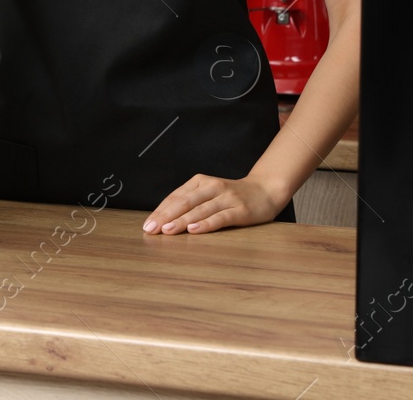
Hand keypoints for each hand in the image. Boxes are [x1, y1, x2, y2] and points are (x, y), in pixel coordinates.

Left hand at [142, 172, 290, 234]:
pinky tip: (194, 230)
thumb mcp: (208, 193)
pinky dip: (206, 224)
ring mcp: (227, 198)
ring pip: (200, 210)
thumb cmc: (231, 196)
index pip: (176, 196)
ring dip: (182, 220)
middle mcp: (212, 187)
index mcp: (200, 181)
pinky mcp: (240, 210)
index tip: (147, 225)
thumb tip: (163, 219)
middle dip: (166, 216)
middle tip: (151, 229)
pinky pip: (220, 217)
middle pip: (184, 202)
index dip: (160, 211)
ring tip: (167, 230)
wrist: (265, 191)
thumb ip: (190, 202)